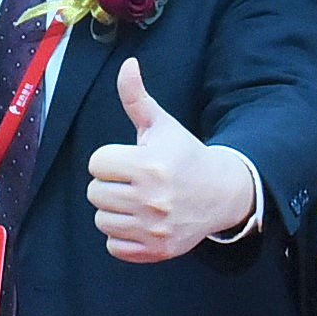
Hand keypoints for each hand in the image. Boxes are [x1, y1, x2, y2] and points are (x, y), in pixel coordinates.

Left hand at [86, 57, 259, 261]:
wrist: (221, 192)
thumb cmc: (185, 155)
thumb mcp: (162, 125)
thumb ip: (137, 97)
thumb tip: (127, 65)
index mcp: (149, 165)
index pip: (97, 163)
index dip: (110, 159)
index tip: (129, 160)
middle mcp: (152, 199)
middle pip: (95, 193)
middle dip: (111, 184)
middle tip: (133, 181)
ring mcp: (154, 228)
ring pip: (102, 221)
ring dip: (114, 211)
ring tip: (136, 201)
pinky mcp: (157, 251)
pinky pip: (114, 247)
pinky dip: (122, 236)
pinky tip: (139, 222)